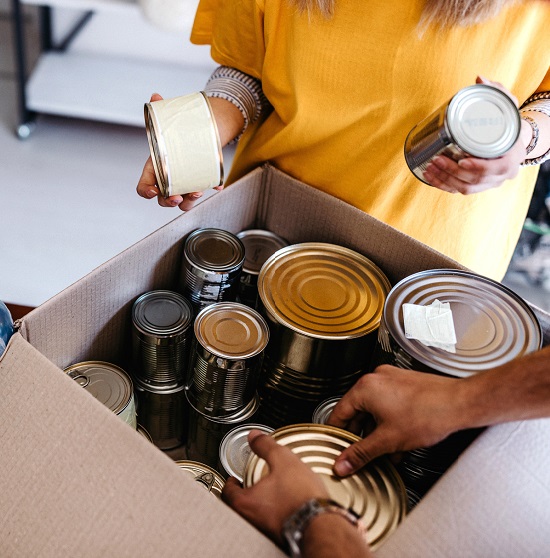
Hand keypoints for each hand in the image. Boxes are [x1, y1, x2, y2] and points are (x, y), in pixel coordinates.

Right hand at [136, 93, 224, 211]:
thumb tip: (155, 96)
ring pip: (183, 202)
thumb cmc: (177, 131)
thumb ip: (161, 111)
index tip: (154, 192)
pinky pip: (203, 192)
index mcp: (156, 168)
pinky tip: (217, 184)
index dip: (146, 192)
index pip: (144, 187)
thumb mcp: (169, 122)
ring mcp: (184, 184)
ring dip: (189, 201)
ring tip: (197, 191)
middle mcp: (169, 180)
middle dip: (169, 201)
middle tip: (178, 197)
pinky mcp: (199, 183)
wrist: (198, 131)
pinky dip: (210, 189)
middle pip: (163, 199)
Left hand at [222, 430, 328, 545]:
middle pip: (239, 506)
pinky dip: (274, 512)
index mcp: (246, 503)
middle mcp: (252, 520)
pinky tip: (286, 505)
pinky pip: (272, 522)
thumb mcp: (283, 459)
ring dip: (259, 503)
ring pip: (256, 515)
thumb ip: (265, 446)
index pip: (227, 493)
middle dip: (244, 494)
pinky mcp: (281, 534)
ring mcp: (266, 530)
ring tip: (269, 492)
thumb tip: (254, 436)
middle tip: (249, 484)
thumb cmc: (300, 497)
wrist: (321, 523)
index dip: (230, 483)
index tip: (232, 479)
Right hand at [328, 365, 461, 476]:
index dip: (337, 434)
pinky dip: (389, 422)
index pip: (339, 413)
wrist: (460, 403)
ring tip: (385, 452)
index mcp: (365, 388)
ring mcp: (392, 380)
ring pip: (375, 409)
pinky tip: (398, 441)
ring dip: (377, 432)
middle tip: (361, 453)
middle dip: (361, 436)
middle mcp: (376, 379)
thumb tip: (343, 463)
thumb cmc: (429, 413)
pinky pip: (388, 404)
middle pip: (357, 411)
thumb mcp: (387, 440)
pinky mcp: (405, 384)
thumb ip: (361, 454)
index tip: (336, 446)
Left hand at [423, 76, 531, 194]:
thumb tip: (479, 78)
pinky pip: (458, 190)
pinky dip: (443, 185)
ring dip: (445, 180)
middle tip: (436, 160)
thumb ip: (496, 91)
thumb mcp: (507, 106)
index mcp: (512, 157)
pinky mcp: (477, 186)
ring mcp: (489, 183)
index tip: (461, 160)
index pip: (497, 168)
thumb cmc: (508, 123)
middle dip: (452, 172)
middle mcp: (502, 174)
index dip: (478, 167)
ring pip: (465, 188)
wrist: (512, 141)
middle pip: (476, 180)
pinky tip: (430, 177)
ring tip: (429, 167)